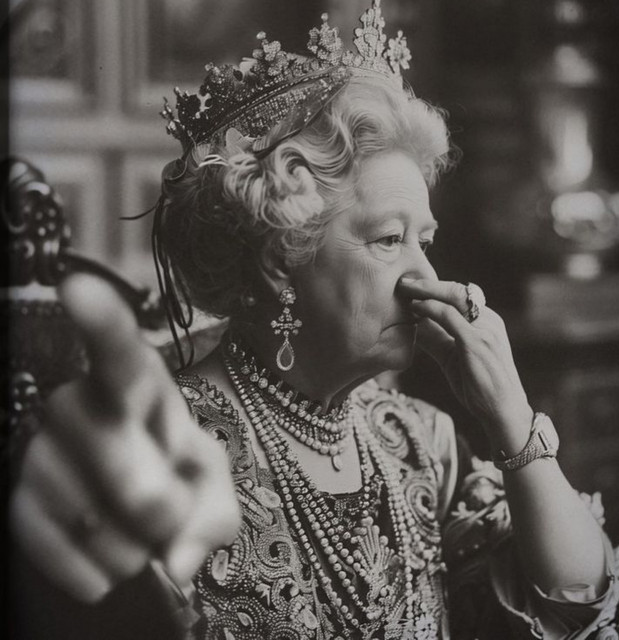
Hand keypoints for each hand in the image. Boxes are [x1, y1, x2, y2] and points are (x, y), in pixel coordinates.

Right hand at [10, 274, 240, 601]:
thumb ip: (212, 516)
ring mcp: (41, 450)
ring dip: (128, 546)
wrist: (136, 501)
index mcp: (137, 384)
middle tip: (170, 516)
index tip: (80, 290)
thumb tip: (177, 562)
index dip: (102, 325)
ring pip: (82, 506)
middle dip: (152, 495)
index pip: (118, 353)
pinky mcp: (18, 497)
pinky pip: (48, 543)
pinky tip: (108, 569)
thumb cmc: (178, 473)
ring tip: (142, 542)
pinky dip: (89, 570)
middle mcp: (80, 404)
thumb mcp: (212, 485)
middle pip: (106, 439)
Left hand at [398, 278, 532, 449]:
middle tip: (404, 281)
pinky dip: (430, 308)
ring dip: (426, 290)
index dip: (435, 288)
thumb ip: (436, 340)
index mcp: (487, 321)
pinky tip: (415, 308)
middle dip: (428, 283)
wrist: (504, 412)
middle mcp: (488, 320)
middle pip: (456, 290)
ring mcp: (485, 329)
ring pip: (454, 297)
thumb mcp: (453, 358)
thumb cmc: (480, 386)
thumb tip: (413, 327)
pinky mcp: (476, 342)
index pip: (459, 296)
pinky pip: (450, 316)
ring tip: (405, 288)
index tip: (412, 286)